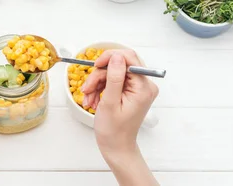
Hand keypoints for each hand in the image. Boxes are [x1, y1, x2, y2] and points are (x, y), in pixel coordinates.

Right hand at [82, 50, 159, 185]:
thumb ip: (114, 77)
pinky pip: (113, 81)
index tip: (95, 66)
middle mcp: (144, 85)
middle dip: (100, 75)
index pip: (129, 58)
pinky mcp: (131, 91)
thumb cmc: (113, 130)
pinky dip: (100, 89)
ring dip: (97, 84)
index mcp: (144, 87)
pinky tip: (93, 100)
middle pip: (119, 65)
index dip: (110, 58)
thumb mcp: (110, 102)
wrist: (116, 146)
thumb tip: (116, 56)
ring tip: (89, 99)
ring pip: (112, 73)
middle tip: (87, 89)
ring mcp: (138, 88)